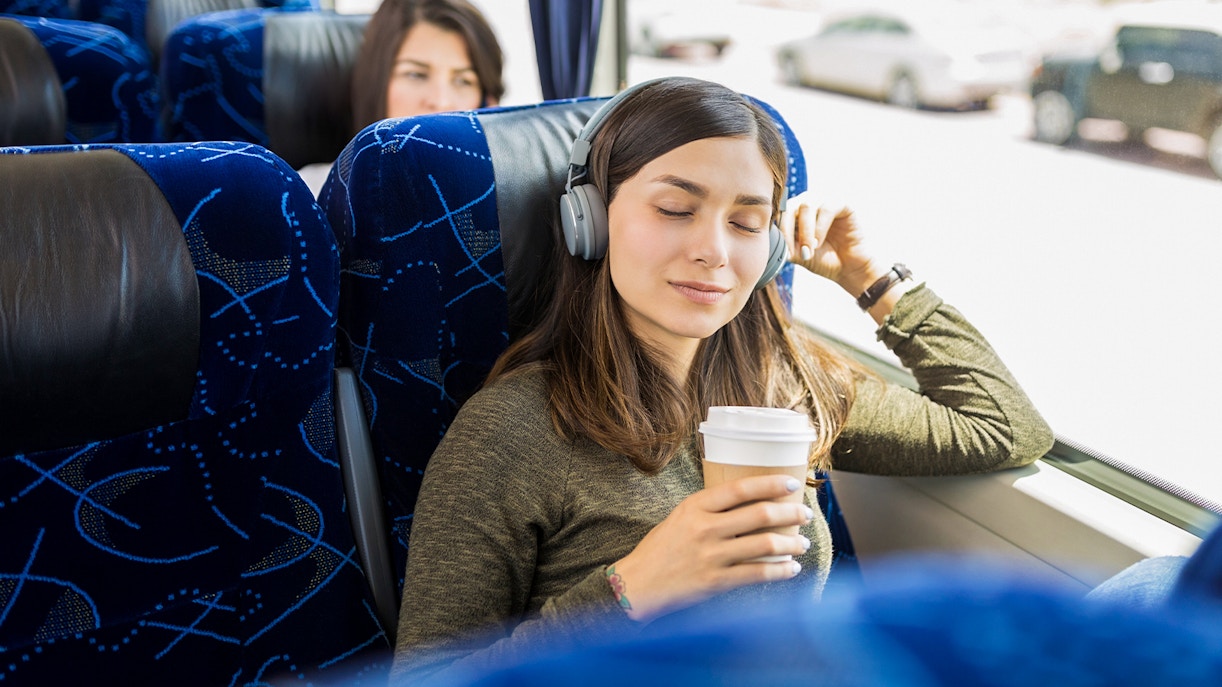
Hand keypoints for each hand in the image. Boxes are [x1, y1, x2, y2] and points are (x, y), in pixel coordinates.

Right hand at [608, 475, 813, 621]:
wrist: (638, 584)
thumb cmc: (660, 549)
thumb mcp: (680, 517)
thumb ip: (709, 509)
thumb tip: (749, 502)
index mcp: (695, 507)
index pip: (741, 489)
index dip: (770, 484)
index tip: (791, 483)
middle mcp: (705, 528)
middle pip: (759, 514)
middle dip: (790, 512)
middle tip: (804, 514)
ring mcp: (711, 556)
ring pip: (765, 544)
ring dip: (791, 543)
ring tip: (803, 543)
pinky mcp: (716, 581)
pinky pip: (757, 573)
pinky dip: (780, 571)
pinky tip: (791, 569)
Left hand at [780, 192, 882, 296]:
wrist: (847, 269)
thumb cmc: (821, 260)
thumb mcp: (797, 253)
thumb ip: (783, 243)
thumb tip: (769, 238)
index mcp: (795, 212)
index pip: (779, 211)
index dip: (779, 231)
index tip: (784, 253)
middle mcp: (809, 202)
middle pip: (790, 205)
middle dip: (790, 231)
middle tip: (797, 253)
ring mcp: (825, 200)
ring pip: (807, 205)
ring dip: (805, 230)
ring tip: (809, 249)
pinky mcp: (843, 203)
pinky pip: (827, 208)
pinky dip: (820, 227)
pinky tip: (819, 243)